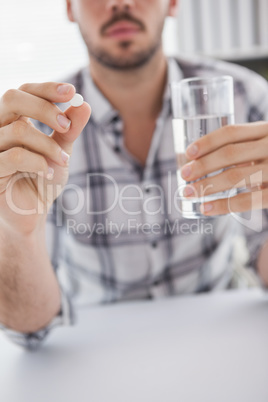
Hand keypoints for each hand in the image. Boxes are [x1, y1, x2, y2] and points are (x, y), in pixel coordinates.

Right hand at [0, 82, 90, 233]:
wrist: (34, 211)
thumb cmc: (44, 178)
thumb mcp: (62, 151)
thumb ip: (70, 130)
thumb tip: (84, 105)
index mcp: (15, 119)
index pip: (25, 91)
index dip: (46, 89)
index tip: (72, 92)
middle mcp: (0, 128)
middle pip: (12, 98)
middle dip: (44, 108)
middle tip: (65, 125)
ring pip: (18, 130)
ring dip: (48, 145)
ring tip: (63, 161)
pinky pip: (14, 156)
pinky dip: (38, 163)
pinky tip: (48, 173)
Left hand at [180, 122, 267, 215]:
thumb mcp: (267, 143)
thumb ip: (248, 146)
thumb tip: (205, 159)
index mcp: (267, 130)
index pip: (231, 132)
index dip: (206, 142)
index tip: (188, 153)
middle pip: (229, 154)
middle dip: (202, 166)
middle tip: (183, 175)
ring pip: (235, 177)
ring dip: (207, 186)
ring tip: (188, 193)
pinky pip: (248, 200)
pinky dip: (224, 205)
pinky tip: (206, 209)